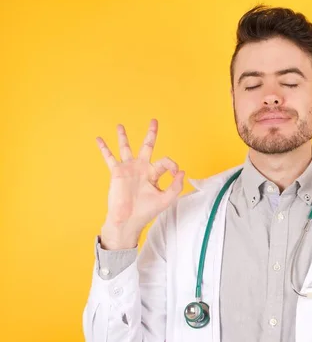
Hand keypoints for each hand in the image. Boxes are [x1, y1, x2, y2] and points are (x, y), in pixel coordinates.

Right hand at [96, 119, 184, 247]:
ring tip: (120, 125)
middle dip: (151, 133)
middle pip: (147, 146)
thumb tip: (182, 171)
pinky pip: (109, 157)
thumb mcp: (166, 199)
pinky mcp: (117, 172)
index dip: (173, 165)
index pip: (166, 161)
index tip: (175, 173)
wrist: (128, 220)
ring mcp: (129, 169)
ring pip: (126, 148)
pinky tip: (99, 139)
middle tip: (154, 121)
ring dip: (123, 137)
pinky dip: (104, 148)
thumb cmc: (147, 212)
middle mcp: (142, 169)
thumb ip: (176, 186)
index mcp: (155, 174)